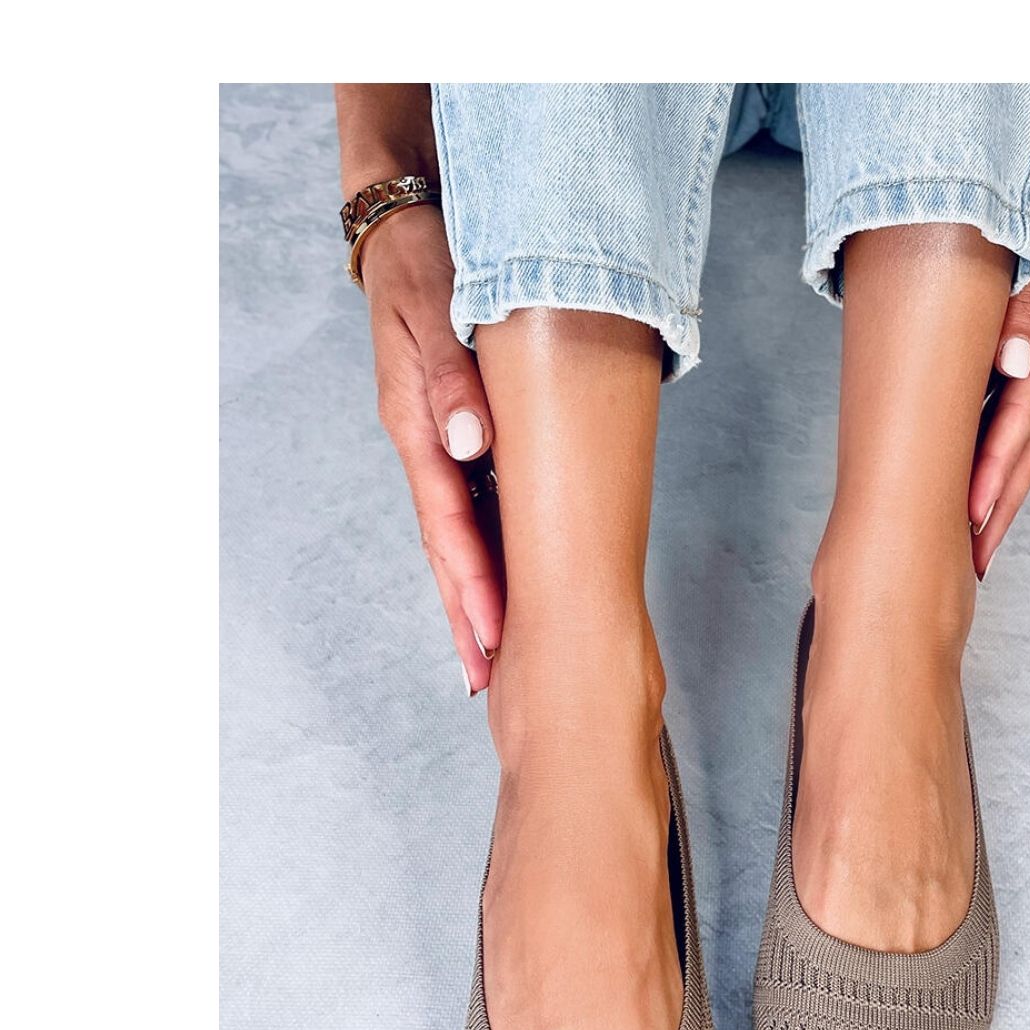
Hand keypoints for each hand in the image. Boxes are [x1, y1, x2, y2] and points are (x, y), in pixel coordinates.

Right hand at [363, 202, 502, 693]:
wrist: (410, 231)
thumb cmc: (426, 267)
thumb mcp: (433, 311)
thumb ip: (449, 379)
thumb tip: (470, 443)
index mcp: (418, 427)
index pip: (450, 523)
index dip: (474, 582)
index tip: (495, 634)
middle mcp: (427, 447)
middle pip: (448, 549)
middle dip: (467, 616)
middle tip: (485, 678)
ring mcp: (439, 447)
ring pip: (457, 536)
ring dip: (472, 595)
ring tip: (489, 654)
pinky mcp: (455, 437)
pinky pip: (469, 508)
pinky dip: (482, 552)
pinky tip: (500, 582)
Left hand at [969, 88, 1029, 579]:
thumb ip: (1027, 304)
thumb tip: (1016, 369)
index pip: (1023, 422)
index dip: (994, 477)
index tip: (970, 524)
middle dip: (1000, 506)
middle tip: (971, 561)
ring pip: (1027, 436)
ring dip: (1001, 488)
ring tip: (973, 539)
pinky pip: (1019, 411)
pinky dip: (1000, 450)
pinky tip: (978, 475)